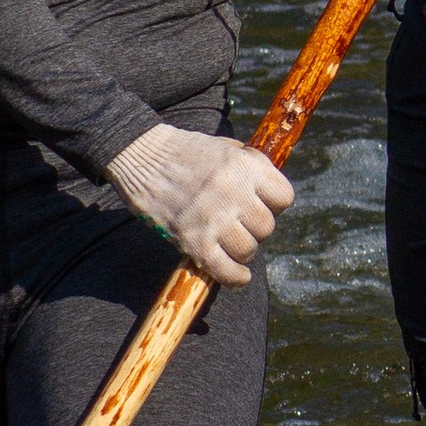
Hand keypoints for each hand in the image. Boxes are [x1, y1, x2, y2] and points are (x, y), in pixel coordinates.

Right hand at [108, 123, 293, 284]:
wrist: (141, 155)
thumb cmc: (186, 151)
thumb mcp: (226, 147)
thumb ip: (251, 166)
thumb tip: (271, 192)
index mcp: (244, 166)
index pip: (284, 197)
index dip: (274, 204)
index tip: (261, 205)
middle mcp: (233, 192)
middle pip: (266, 227)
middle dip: (256, 229)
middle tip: (239, 225)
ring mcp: (213, 218)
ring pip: (249, 250)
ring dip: (243, 250)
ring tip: (230, 243)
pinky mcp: (193, 240)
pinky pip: (226, 270)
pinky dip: (235, 278)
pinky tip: (237, 275)